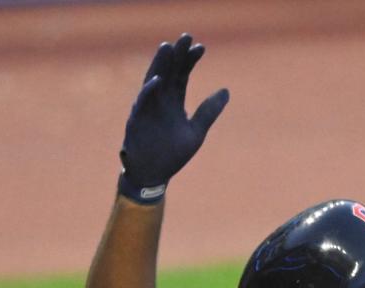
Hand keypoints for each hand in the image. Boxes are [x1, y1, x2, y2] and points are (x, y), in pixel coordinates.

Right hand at [118, 33, 229, 202]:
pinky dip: (149, 92)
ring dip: (160, 65)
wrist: (154, 174)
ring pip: (153, 81)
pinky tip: (158, 79)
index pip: (182, 75)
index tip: (201, 47)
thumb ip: (209, 111)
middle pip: (168, 73)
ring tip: (167, 47)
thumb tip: (226, 90)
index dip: (190, 61)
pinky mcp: (137, 121)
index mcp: (174, 102)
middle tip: (185, 36)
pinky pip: (142, 104)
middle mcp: (160, 101)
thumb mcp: (197, 131)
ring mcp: (147, 109)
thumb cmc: (172, 153)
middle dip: (176, 55)